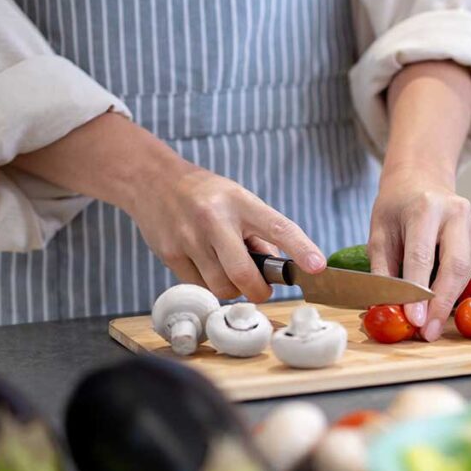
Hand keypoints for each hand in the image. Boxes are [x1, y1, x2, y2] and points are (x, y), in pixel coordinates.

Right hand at [130, 166, 325, 302]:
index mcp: (241, 202)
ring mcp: (189, 238)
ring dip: (232, 288)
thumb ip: (261, 235)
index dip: (301, 249)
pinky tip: (205, 263)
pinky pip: (200, 286)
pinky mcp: (170, 254)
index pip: (279, 227)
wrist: (152, 180)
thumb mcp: (240, 201)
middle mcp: (215, 219)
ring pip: (221, 287)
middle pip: (243, 273)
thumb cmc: (207, 195)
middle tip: (261, 288)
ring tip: (228, 266)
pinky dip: (210, 283)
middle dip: (258, 290)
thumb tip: (276, 272)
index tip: (318, 267)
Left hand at [368, 167, 470, 340]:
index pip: (422, 256)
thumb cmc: (397, 208)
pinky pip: (469, 270)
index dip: (418, 291)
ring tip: (431, 323)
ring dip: (448, 300)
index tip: (415, 320)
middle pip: (455, 265)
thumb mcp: (379, 233)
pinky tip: (439, 299)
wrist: (422, 180)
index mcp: (425, 207)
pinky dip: (453, 289)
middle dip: (442, 303)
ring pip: (465, 272)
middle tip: (429, 332)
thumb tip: (388, 309)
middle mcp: (456, 212)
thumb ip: (384, 270)